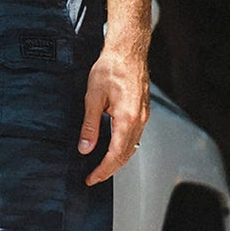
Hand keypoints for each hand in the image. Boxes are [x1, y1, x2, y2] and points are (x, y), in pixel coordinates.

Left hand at [78, 47, 148, 185]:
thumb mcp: (92, 98)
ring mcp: (144, 116)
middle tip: (94, 178)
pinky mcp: (143, 111)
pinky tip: (113, 148)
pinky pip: (135, 136)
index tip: (91, 179)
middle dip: (110, 169)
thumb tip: (85, 148)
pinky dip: (124, 147)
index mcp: (128, 118)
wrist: (128, 51)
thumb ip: (90, 126)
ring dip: (117, 160)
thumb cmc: (110, 69)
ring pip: (132, 147)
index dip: (103, 170)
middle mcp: (140, 120)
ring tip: (101, 167)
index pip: (115, 154)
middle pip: (126, 155)